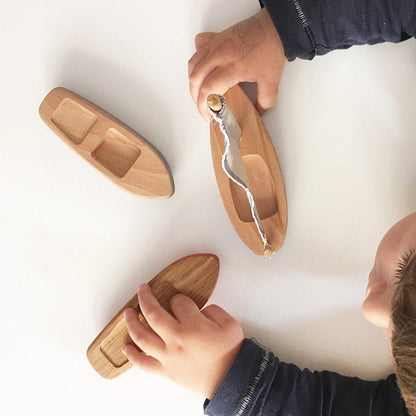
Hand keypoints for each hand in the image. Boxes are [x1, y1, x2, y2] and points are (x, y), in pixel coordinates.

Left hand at [123, 284, 243, 398]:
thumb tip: (198, 310)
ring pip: (142, 337)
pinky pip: (144, 364)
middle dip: (145, 298)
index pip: (178, 302)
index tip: (181, 301)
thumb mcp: (229, 323)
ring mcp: (168, 356)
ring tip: (128, 313)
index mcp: (193, 326)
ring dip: (132, 323)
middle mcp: (176, 340)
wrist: (230, 380)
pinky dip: (133, 355)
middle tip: (142, 289)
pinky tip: (126, 347)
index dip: (179, 298)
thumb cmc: (230, 353)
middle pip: (153, 314)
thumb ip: (213, 310)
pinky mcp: (166, 371)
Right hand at [188, 8, 286, 119]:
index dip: (203, 105)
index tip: (208, 114)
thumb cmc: (271, 49)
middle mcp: (220, 55)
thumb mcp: (271, 81)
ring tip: (199, 92)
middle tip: (204, 107)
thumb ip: (265, 102)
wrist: (275, 26)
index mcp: (232, 67)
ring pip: (193, 64)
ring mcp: (216, 44)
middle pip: (195, 79)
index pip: (208, 89)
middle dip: (195, 97)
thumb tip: (258, 113)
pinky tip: (201, 69)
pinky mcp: (216, 37)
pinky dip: (196, 61)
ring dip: (193, 81)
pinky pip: (197, 49)